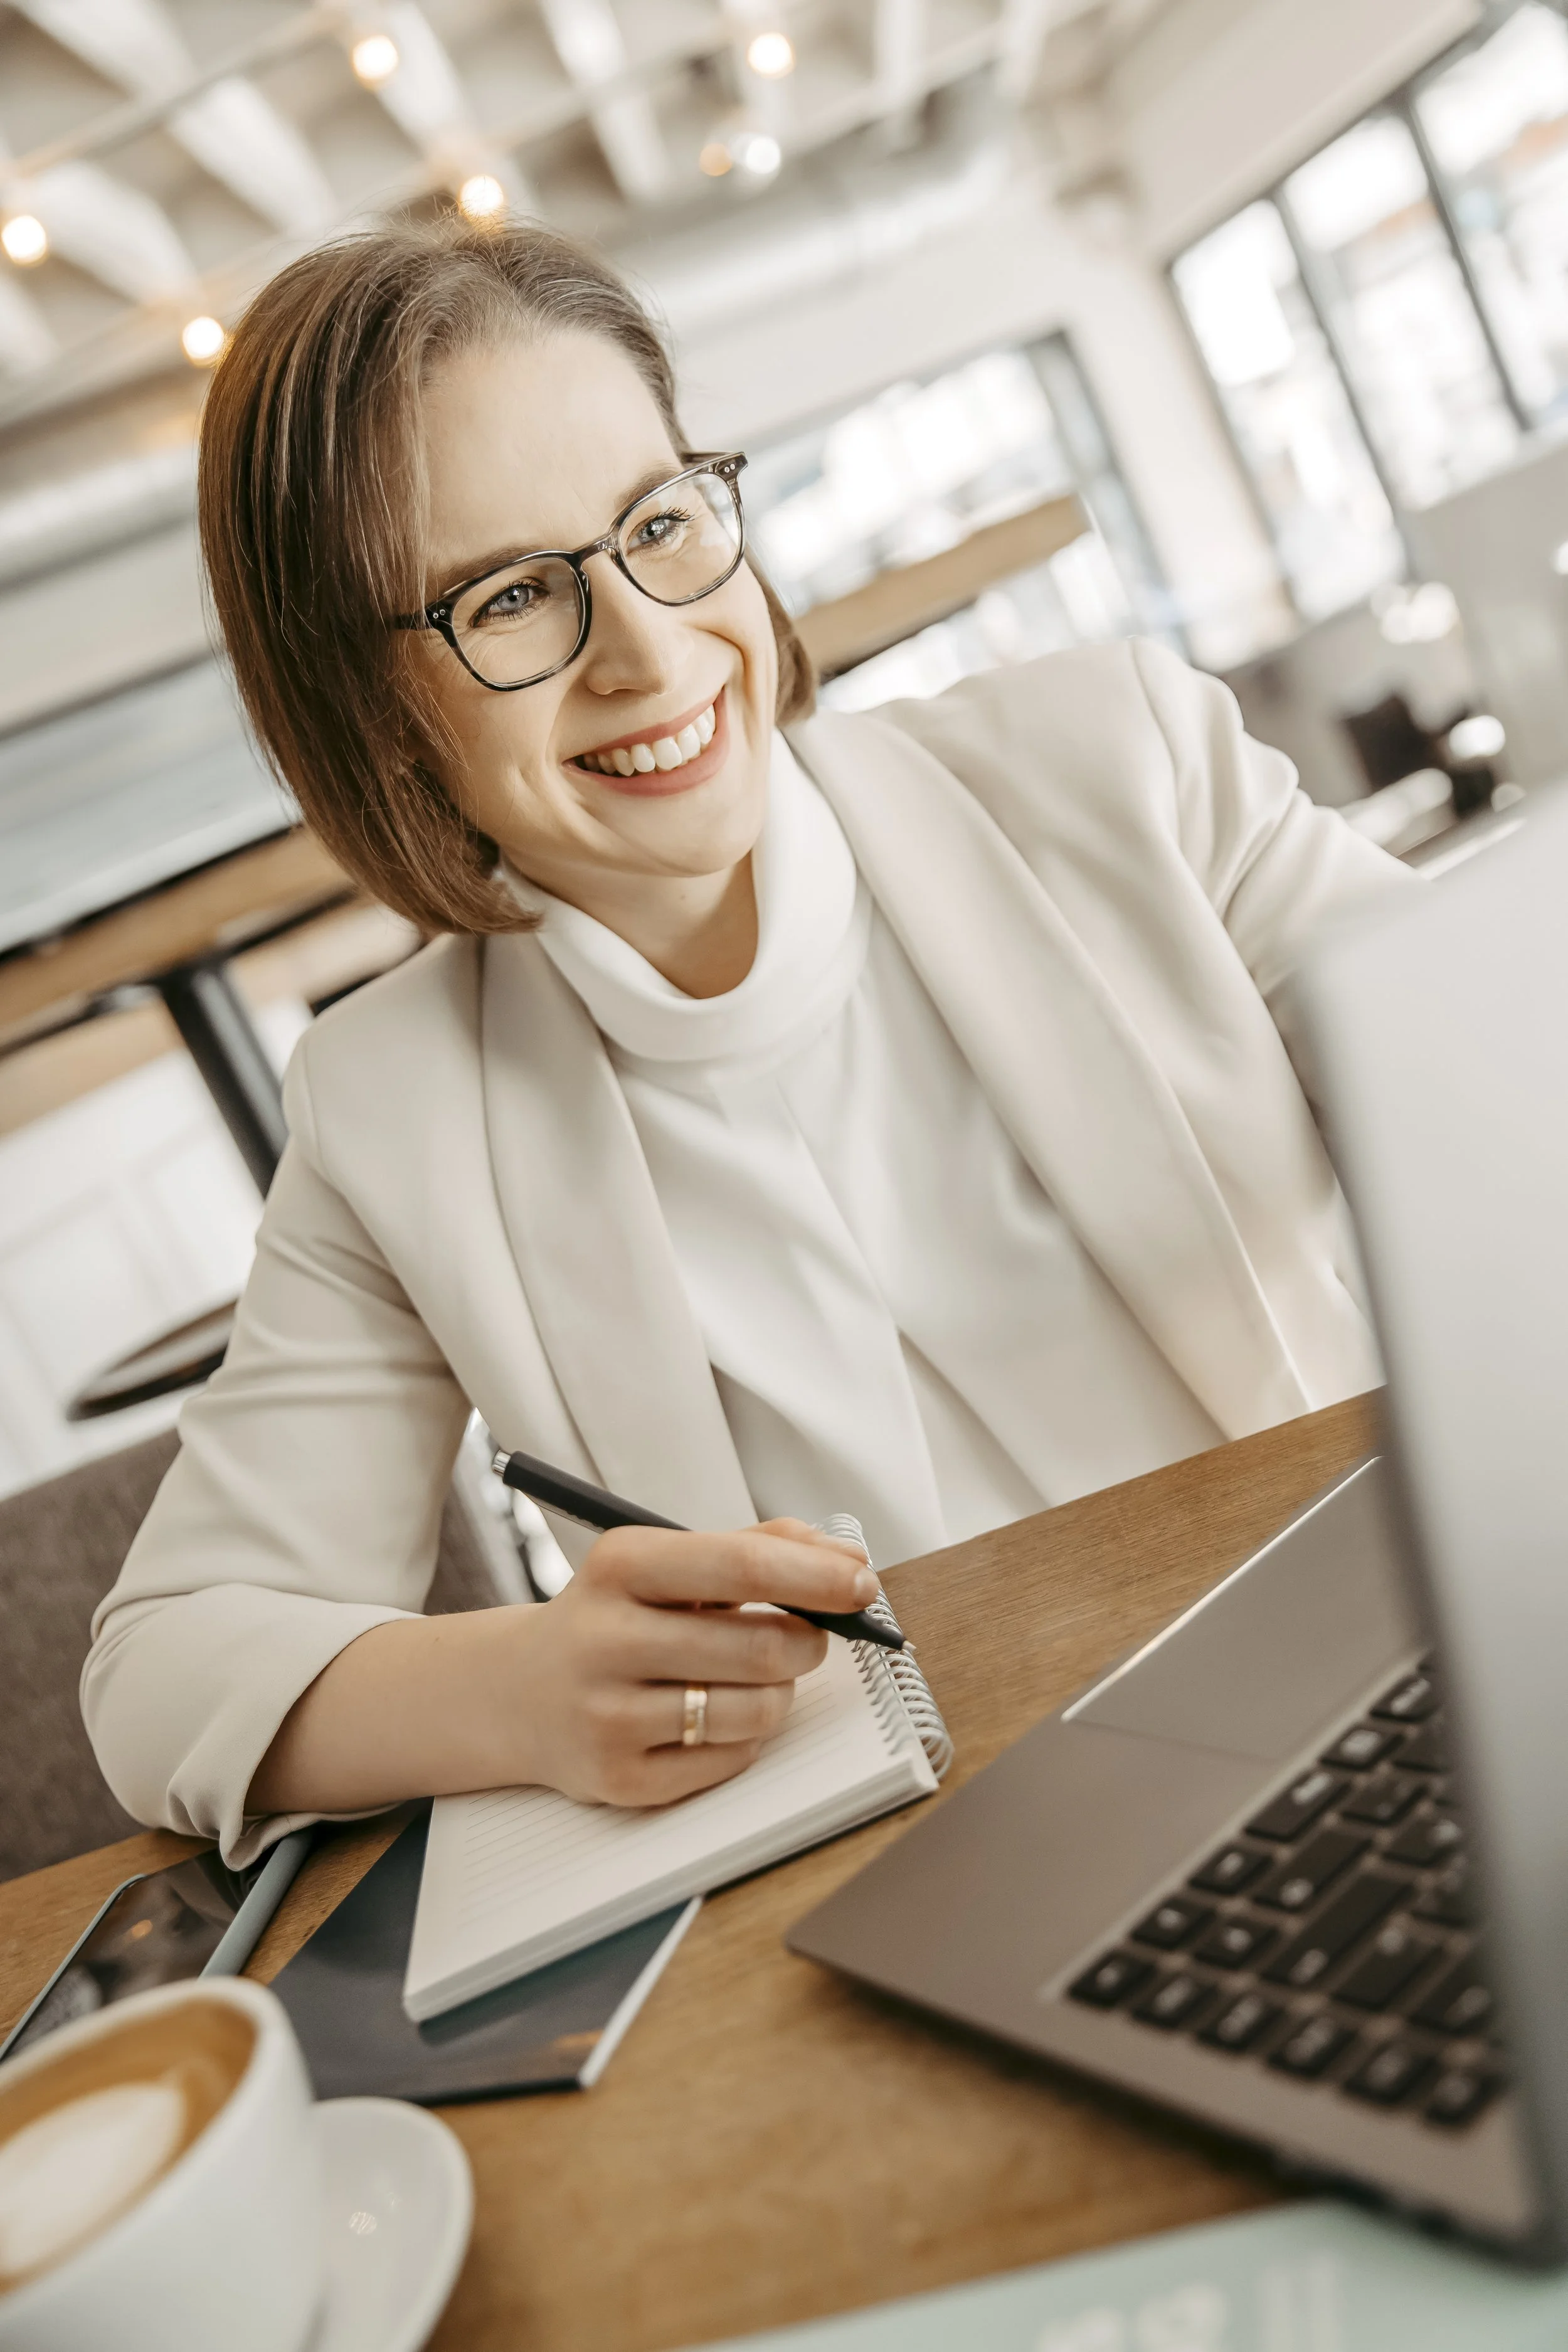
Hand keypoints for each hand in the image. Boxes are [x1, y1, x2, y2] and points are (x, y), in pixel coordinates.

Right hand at [248, 1519, 875, 1819]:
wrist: (516, 1693)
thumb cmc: (617, 1617)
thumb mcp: (666, 1563)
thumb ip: (757, 1546)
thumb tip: (846, 1559)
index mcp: (621, 1565)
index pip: (742, 1564)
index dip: (817, 1576)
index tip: (863, 1582)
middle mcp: (605, 1637)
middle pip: (761, 1645)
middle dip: (807, 1641)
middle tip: (806, 1638)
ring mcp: (607, 1715)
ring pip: (756, 1710)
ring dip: (778, 1693)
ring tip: (749, 1678)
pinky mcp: (618, 1779)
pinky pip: (731, 1760)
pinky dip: (743, 1737)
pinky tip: (710, 1716)